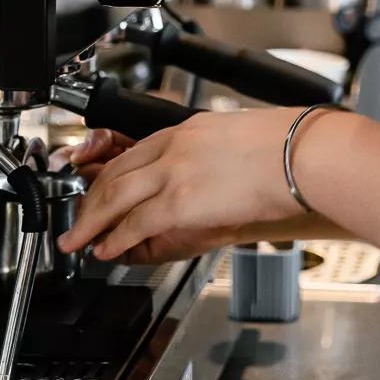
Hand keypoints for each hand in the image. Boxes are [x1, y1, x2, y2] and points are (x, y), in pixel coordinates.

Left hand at [56, 107, 306, 265]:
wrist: (301, 155)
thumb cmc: (286, 149)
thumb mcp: (238, 138)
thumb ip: (212, 154)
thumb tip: (208, 176)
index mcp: (187, 130)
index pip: (134, 152)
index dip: (108, 174)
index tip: (98, 187)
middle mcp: (173, 147)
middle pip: (116, 173)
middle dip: (91, 198)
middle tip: (77, 217)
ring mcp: (173, 174)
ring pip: (115, 198)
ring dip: (90, 222)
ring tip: (77, 240)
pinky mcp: (180, 202)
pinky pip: (133, 224)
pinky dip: (113, 239)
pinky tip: (104, 250)